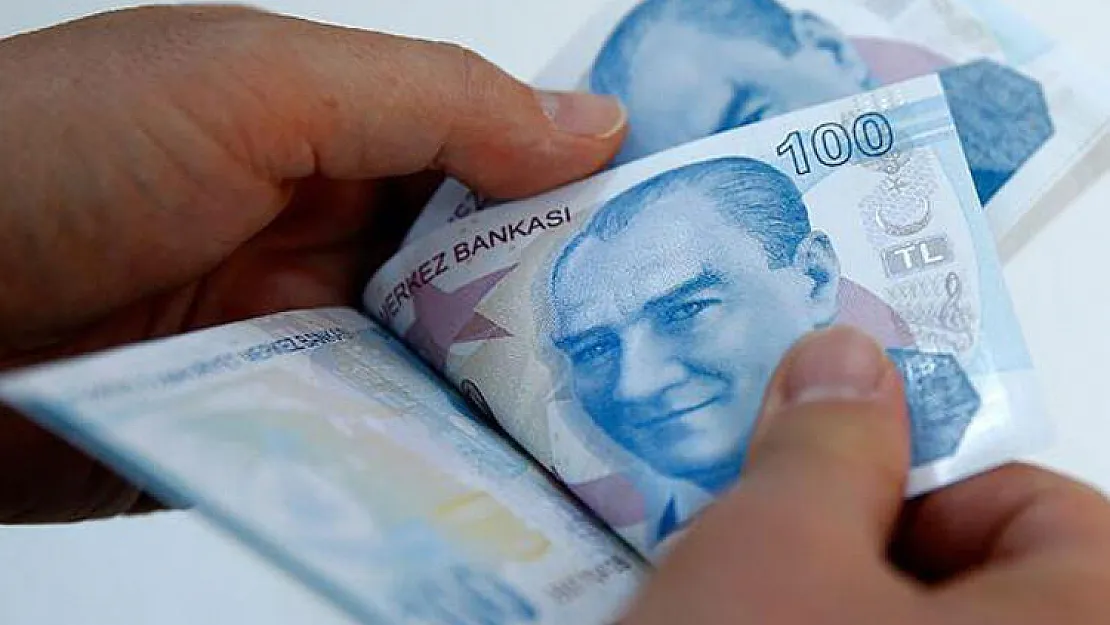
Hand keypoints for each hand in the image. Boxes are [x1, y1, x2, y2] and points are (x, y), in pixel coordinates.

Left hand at [0, 5, 626, 522]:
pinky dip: (444, 464)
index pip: (509, 157)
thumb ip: (432, 103)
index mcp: (348, 133)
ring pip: (451, 371)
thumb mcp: (255, 86)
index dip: (598, 189)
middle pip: (495, 278)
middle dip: (577, 315)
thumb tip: (595, 127)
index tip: (696, 229)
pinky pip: (383, 446)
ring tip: (627, 434)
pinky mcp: (277, 426)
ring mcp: (311, 338)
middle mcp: (339, 235)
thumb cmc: (49, 154)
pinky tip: (517, 485)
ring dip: (519, 400)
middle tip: (680, 357)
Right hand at [625, 326, 1109, 622]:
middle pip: (967, 574)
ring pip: (893, 623)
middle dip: (851, 533)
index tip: (820, 468)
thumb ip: (825, 441)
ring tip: (728, 604)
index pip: (1043, 509)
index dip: (922, 468)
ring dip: (815, 596)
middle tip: (760, 539)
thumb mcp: (773, 553)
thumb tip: (848, 363)